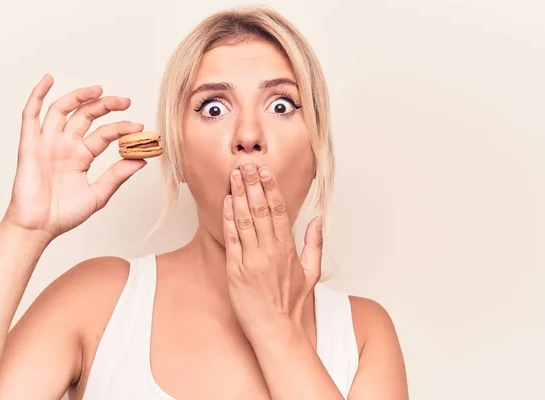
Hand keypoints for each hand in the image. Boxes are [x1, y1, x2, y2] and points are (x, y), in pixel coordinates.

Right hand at [3, 74, 146, 239]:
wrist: (39, 227)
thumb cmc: (64, 215)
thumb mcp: (99, 194)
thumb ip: (118, 176)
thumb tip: (142, 160)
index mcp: (81, 156)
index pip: (105, 134)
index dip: (122, 128)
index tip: (140, 127)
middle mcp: (65, 145)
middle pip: (86, 116)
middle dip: (105, 106)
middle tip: (126, 101)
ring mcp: (47, 143)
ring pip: (62, 110)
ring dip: (79, 96)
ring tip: (99, 90)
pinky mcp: (30, 145)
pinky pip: (31, 115)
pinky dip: (37, 95)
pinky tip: (48, 80)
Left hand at [222, 160, 322, 336]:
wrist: (276, 329)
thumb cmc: (293, 303)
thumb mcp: (311, 271)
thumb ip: (314, 242)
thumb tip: (318, 218)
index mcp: (288, 248)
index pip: (279, 210)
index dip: (271, 188)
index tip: (265, 170)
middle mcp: (271, 250)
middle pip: (261, 209)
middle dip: (252, 184)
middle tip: (246, 164)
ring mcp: (252, 259)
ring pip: (245, 219)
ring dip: (239, 195)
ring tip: (234, 176)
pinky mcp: (236, 270)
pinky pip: (231, 239)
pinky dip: (228, 218)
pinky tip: (226, 202)